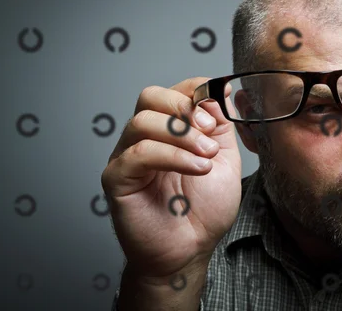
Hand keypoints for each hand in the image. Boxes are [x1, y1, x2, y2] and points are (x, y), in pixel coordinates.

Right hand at [101, 77, 241, 280]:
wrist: (191, 250)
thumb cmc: (204, 209)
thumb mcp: (224, 158)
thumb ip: (220, 125)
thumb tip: (219, 91)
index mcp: (169, 130)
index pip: (174, 91)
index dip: (196, 92)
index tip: (217, 110)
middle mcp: (145, 138)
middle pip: (150, 97)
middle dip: (183, 106)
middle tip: (209, 131)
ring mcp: (127, 156)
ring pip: (143, 121)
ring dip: (182, 134)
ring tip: (206, 156)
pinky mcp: (117, 178)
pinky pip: (138, 153)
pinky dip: (173, 156)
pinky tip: (198, 169)